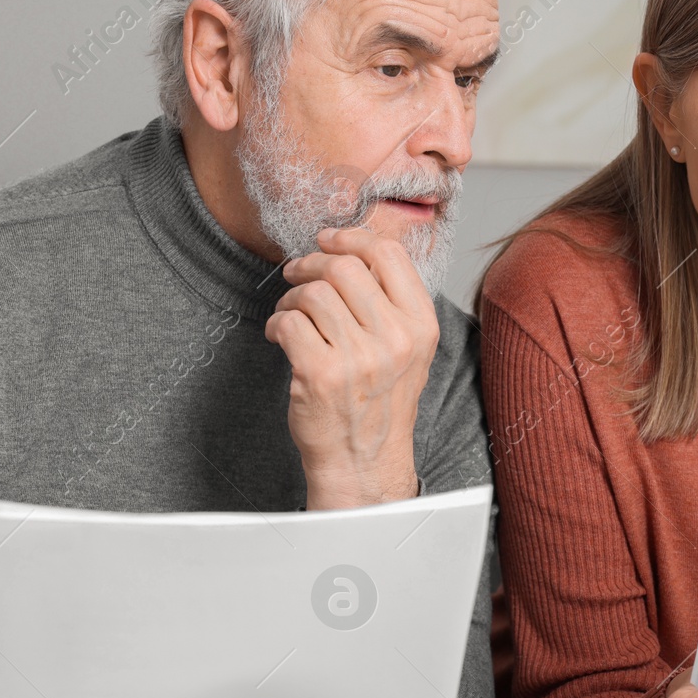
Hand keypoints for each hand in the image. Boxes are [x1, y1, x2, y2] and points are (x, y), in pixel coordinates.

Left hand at [267, 227, 437, 509]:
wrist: (364, 460)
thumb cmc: (379, 400)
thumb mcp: (408, 349)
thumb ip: (391, 301)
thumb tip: (352, 246)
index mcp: (421, 326)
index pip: (388, 254)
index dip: (351, 237)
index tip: (328, 241)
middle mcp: (395, 340)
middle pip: (344, 267)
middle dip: (310, 264)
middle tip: (296, 275)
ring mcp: (359, 359)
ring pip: (312, 293)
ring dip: (291, 297)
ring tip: (291, 314)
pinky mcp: (320, 375)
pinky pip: (288, 322)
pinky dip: (276, 324)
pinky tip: (281, 337)